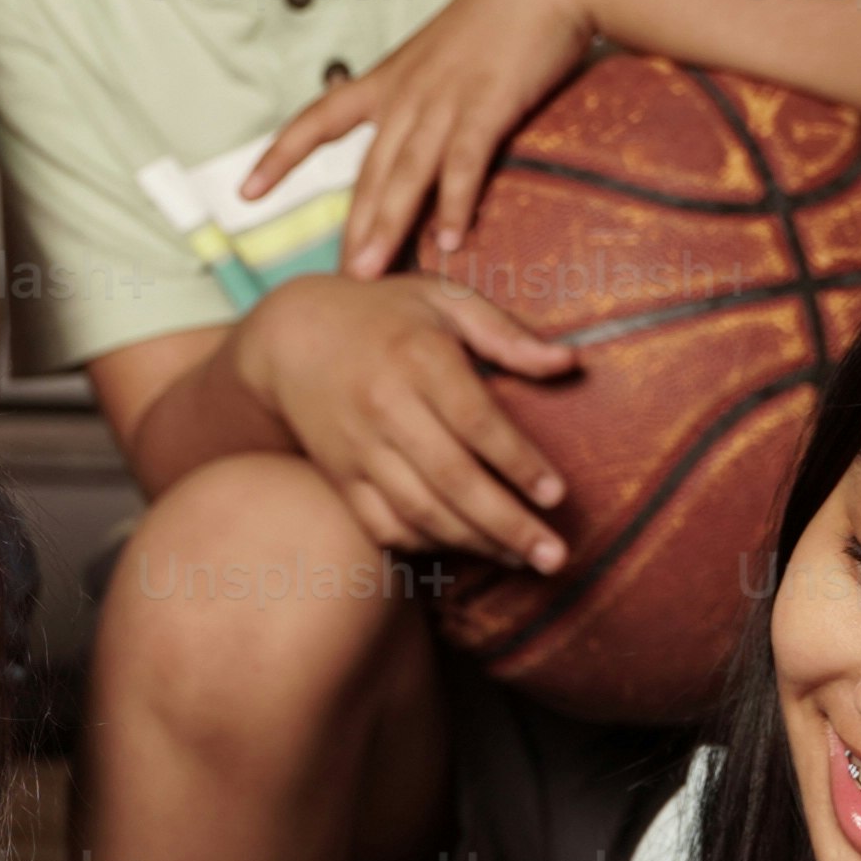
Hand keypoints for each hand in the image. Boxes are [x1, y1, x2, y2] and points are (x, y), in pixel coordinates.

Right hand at [231, 271, 583, 571]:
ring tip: (521, 559)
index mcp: (418, 357)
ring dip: (474, 542)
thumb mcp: (444, 301)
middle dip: (508, 524)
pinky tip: (464, 547)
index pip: (476, 422)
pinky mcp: (339, 476)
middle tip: (554, 556)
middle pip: (453, 479)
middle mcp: (385, 406)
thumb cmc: (384, 314)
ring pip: (420, 510)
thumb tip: (568, 363)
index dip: (519, 463)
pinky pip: (383, 524)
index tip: (556, 495)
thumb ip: (506, 334)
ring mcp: (358, 447)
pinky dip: (425, 544)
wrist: (291, 337)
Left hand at [243, 0, 604, 280]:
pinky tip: (447, 241)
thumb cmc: (502, 19)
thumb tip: (418, 141)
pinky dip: (453, 203)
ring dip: (387, 229)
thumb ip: (425, 99)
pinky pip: (462, 163)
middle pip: (367, 173)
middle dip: (350, 231)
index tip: (246, 194)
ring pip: (404, 174)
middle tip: (339, 282)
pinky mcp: (486, 103)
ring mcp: (444, 99)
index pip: (316, 121)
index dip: (279, 158)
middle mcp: (405, 94)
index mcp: (388, 80)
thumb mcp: (444, 57)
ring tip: (370, 275)